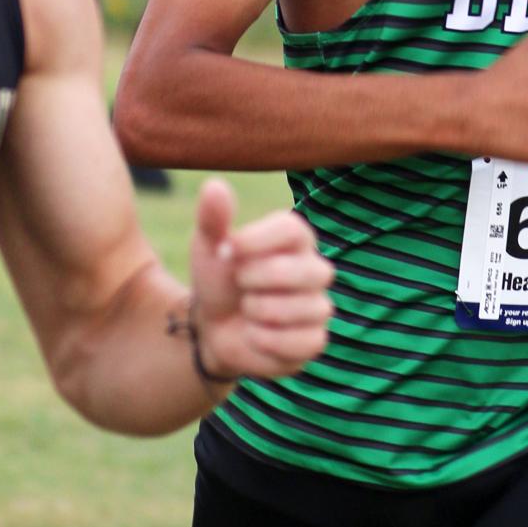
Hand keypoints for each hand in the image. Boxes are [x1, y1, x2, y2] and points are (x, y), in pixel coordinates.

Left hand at [190, 180, 333, 394]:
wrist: (213, 327)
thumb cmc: (218, 278)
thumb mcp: (209, 246)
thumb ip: (213, 218)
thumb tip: (214, 185)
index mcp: (294, 238)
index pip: (292, 230)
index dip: (256, 241)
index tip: (226, 250)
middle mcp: (314, 268)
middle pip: (299, 271)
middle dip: (255, 280)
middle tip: (239, 284)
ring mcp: (318, 305)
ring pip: (300, 308)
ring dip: (258, 312)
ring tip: (247, 310)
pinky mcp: (314, 340)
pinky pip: (300, 341)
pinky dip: (266, 341)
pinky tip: (255, 335)